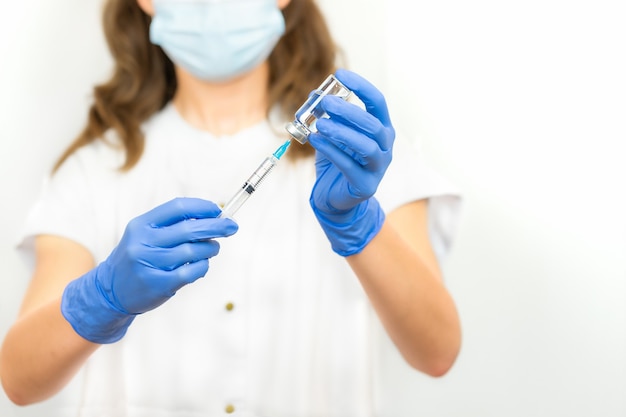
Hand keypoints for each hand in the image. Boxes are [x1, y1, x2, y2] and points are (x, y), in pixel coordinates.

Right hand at [61, 197, 237, 342]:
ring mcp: (150, 264)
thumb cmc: (138, 258)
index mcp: (142, 225)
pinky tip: (202, 266)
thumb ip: (173, 225)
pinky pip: (191, 272)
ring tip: (212, 249)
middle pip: (189, 229)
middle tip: (232, 227)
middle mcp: (143, 242)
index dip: (202, 207)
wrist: (110, 291)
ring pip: (193, 251)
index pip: (178, 208)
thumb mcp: (146, 235)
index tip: (218, 211)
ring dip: (210, 249)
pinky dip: (203, 267)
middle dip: (215, 226)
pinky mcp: (158, 284)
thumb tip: (212, 217)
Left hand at [308, 68, 394, 255]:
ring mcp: (378, 167)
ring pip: (366, 146)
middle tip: (325, 103)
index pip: (377, 102)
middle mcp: (385, 147)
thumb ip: (327, 117)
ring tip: (320, 124)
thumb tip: (313, 95)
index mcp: (381, 129)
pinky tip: (315, 140)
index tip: (340, 75)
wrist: (334, 198)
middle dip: (349, 111)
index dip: (361, 87)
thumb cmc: (337, 161)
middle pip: (373, 124)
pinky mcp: (366, 185)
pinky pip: (349, 165)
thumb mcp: (332, 135)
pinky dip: (331, 151)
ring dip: (342, 132)